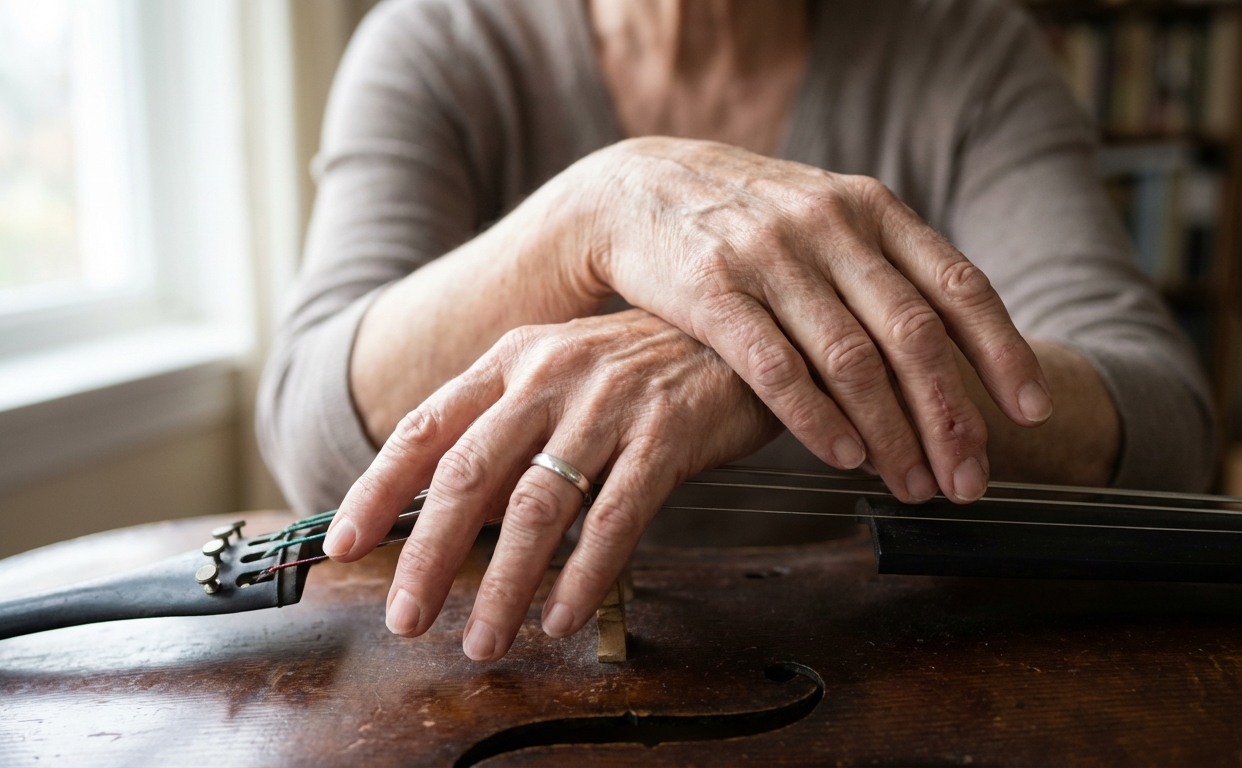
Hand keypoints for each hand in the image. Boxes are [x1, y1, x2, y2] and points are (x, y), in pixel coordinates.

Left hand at [324, 310, 778, 660]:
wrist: (742, 332)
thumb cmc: (644, 368)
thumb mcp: (562, 380)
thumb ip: (508, 438)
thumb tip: (450, 518)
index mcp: (513, 359)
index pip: (426, 427)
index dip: (379, 488)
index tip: (345, 543)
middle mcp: (552, 374)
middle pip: (469, 473)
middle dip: (429, 555)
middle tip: (404, 617)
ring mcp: (610, 403)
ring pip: (537, 505)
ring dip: (504, 584)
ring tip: (484, 638)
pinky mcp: (668, 434)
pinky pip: (615, 518)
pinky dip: (583, 575)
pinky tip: (560, 616)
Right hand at [571, 137, 1052, 502]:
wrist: (635, 186)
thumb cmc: (748, 218)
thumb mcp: (827, 215)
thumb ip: (887, 267)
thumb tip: (962, 350)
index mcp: (872, 207)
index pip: (958, 285)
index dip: (1003, 352)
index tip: (1032, 412)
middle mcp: (830, 226)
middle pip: (914, 335)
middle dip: (951, 417)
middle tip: (970, 481)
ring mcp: (769, 256)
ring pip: (851, 359)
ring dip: (891, 434)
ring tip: (913, 487)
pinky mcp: (711, 290)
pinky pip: (776, 367)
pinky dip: (816, 419)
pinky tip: (844, 458)